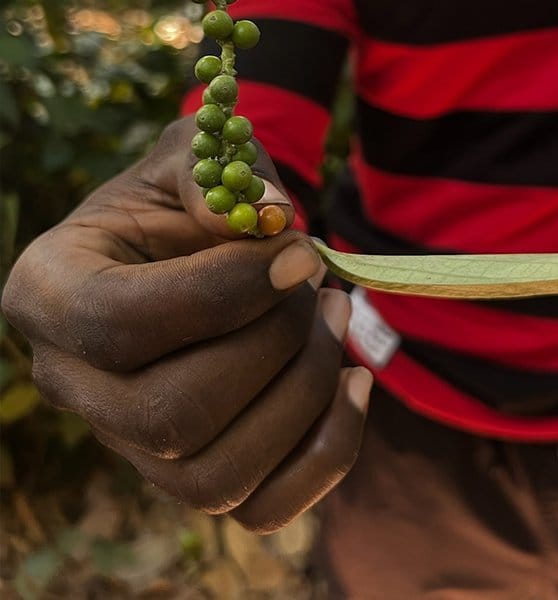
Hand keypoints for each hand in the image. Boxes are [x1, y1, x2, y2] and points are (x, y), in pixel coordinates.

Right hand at [1, 116, 372, 532]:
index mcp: (50, 296)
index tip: (300, 252)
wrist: (191, 256)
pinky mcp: (196, 479)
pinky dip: (329, 449)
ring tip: (336, 316)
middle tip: (319, 284)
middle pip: (175, 413)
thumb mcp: (190, 161)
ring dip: (306, 393)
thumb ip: (215, 172)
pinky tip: (356, 380)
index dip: (226, 290)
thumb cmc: (185, 206)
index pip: (122, 323)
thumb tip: (270, 212)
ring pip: (217, 476)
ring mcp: (133, 450)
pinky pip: (264, 509)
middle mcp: (76, 389)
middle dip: (275, 345)